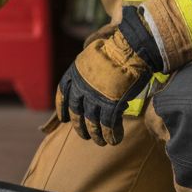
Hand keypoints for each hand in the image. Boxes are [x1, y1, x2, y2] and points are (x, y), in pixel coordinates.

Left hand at [56, 6, 163, 145]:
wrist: (129, 49)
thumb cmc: (115, 50)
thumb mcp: (91, 57)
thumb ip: (87, 72)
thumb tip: (90, 82)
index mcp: (74, 74)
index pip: (63, 94)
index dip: (62, 108)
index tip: (63, 118)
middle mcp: (81, 88)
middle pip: (76, 112)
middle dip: (80, 126)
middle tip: (84, 135)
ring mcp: (95, 97)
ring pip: (92, 122)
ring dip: (96, 134)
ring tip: (101, 142)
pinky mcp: (111, 105)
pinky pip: (108, 125)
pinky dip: (111, 134)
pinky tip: (114, 140)